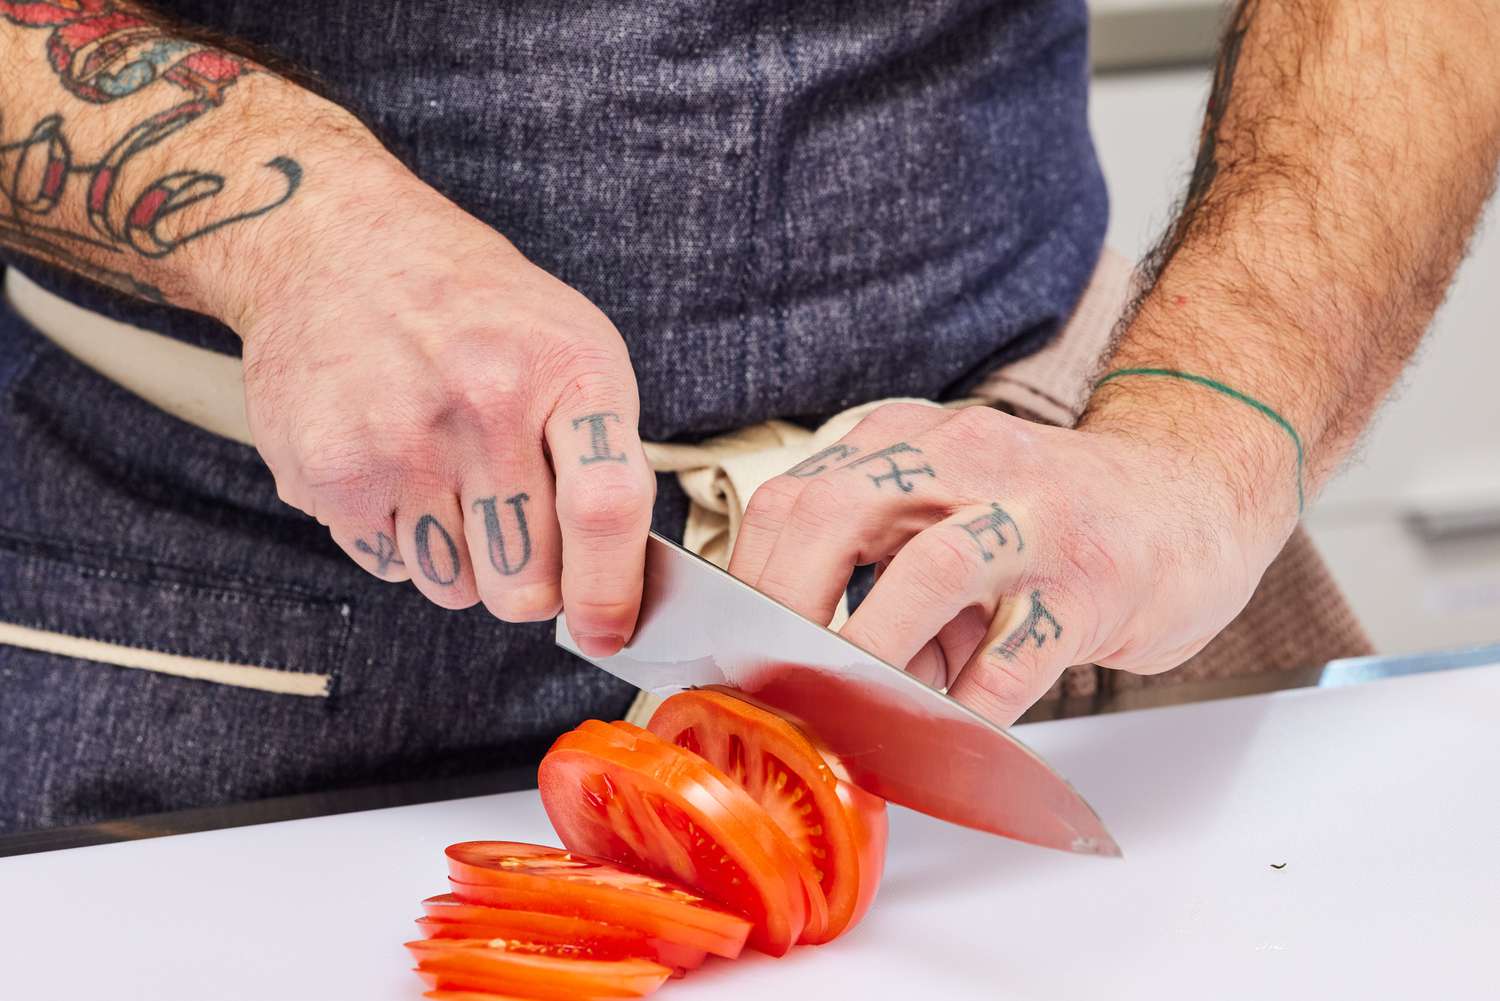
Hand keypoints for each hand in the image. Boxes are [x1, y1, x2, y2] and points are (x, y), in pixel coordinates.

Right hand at [232, 152, 654, 654]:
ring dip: (463, 561)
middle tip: (518, 534)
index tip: (610, 631)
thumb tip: (616, 588)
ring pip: (456, 589)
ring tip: (450, 481)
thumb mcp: (571, 347)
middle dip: (532, 584)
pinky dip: (401, 540)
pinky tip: (398, 470)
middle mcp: (483, 404)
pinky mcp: (329, 471)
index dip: (611, 592)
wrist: (335, 247)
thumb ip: (604, 458)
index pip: (604, 511)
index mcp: (566, 369)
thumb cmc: (473, 310)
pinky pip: (389, 567)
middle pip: (527, 582)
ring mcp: (399, 441)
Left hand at [728, 400, 1297, 723]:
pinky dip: (965, 712)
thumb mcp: (949, 521)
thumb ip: (880, 588)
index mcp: (910, 442)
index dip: (747, 581)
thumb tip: (801, 676)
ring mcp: (1036, 515)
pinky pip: (1013, 658)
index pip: (797, 497)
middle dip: (785, 610)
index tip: (724, 652)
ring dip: (870, 656)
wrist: (1194, 495)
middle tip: (767, 686)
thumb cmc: (1051, 518)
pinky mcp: (1095, 582)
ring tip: (840, 714)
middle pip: (838, 515)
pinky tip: (941, 740)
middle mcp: (964, 460)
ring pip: (931, 571)